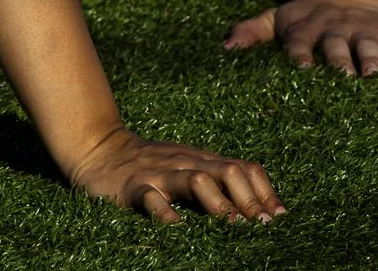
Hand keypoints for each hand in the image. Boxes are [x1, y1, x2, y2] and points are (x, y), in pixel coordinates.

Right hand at [66, 126, 284, 222]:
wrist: (98, 148)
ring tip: (234, 229)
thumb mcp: (185, 167)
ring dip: (221, 206)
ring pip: (197, 181)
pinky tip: (178, 229)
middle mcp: (186, 163)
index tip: (280, 220)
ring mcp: (161, 174)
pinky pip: (154, 199)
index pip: (245, 169)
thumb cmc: (149, 166)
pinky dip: (168, 215)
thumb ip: (214, 183)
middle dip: (250, 202)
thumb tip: (258, 212)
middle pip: (229, 172)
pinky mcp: (135, 187)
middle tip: (262, 229)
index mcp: (202, 161)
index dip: (266, 194)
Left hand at [224, 0, 377, 75]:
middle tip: (343, 76)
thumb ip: (252, 31)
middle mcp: (337, 29)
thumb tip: (225, 49)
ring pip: (370, 47)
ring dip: (372, 60)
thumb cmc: (310, 16)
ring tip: (374, 75)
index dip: (301, 54)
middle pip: (337, 47)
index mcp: (308, 28)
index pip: (301, 42)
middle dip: (339, 60)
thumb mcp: (280, 18)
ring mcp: (367, 29)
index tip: (303, 69)